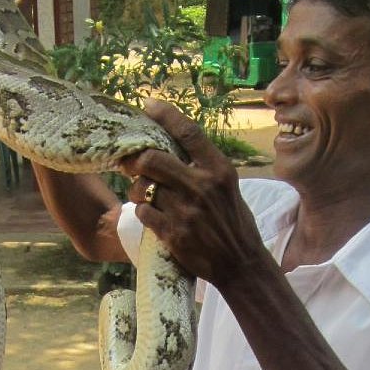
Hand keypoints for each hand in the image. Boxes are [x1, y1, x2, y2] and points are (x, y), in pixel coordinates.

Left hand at [122, 101, 271, 289]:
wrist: (240, 263)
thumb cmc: (234, 222)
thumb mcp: (228, 186)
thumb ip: (204, 167)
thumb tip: (172, 147)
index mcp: (219, 170)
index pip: (188, 132)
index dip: (165, 115)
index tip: (148, 105)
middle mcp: (202, 187)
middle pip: (153, 159)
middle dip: (136, 160)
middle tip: (129, 163)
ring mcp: (186, 211)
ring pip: (143, 187)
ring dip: (137, 188)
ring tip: (142, 192)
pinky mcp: (173, 234)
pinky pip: (143, 212)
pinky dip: (142, 210)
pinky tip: (150, 213)